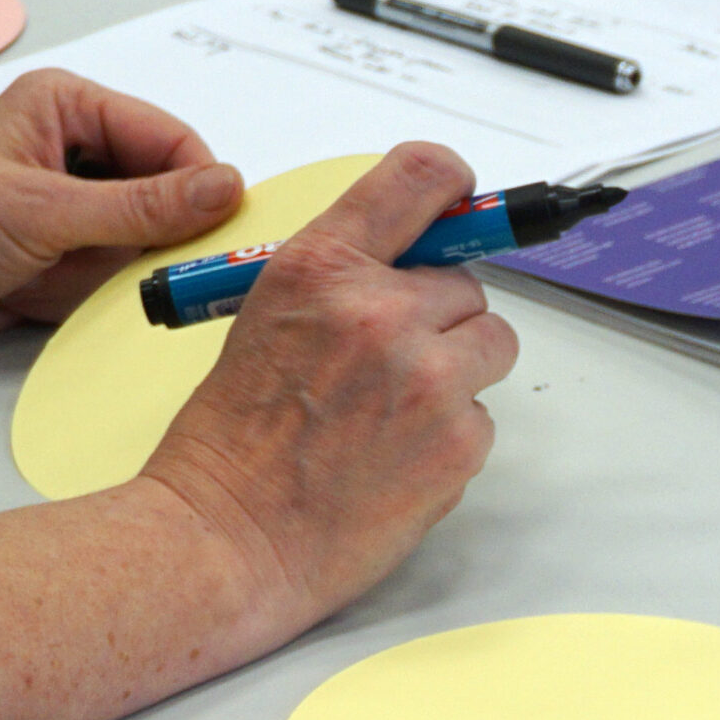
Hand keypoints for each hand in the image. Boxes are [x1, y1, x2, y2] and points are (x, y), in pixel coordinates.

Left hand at [0, 69, 244, 358]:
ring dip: (122, 275)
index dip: (202, 190)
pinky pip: (116, 283)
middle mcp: (76, 154)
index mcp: (69, 109)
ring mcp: (70, 212)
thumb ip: (142, 207)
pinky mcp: (61, 262)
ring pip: (146, 247)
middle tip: (148, 272)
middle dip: (161, 240)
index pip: (173, 142)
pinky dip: (101, 300)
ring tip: (67, 279)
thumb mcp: (44, 211)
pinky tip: (56, 297)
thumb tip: (226, 190)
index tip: (221, 239)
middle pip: (168, 196)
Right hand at [137, 142, 520, 630]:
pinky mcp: (459, 441)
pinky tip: (395, 459)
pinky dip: (451, 438)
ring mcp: (429, 378)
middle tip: (388, 366)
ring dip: (458, 371)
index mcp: (322, 268)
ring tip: (393, 414)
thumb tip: (408, 267)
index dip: (453, 189)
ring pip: (492, 343)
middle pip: (465, 282)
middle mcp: (381, 312)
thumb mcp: (266, 320)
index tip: (462, 203)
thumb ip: (340, 284)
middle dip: (438, 318)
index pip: (421, 179)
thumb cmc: (231, 445)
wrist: (227, 540)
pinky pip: (485, 418)